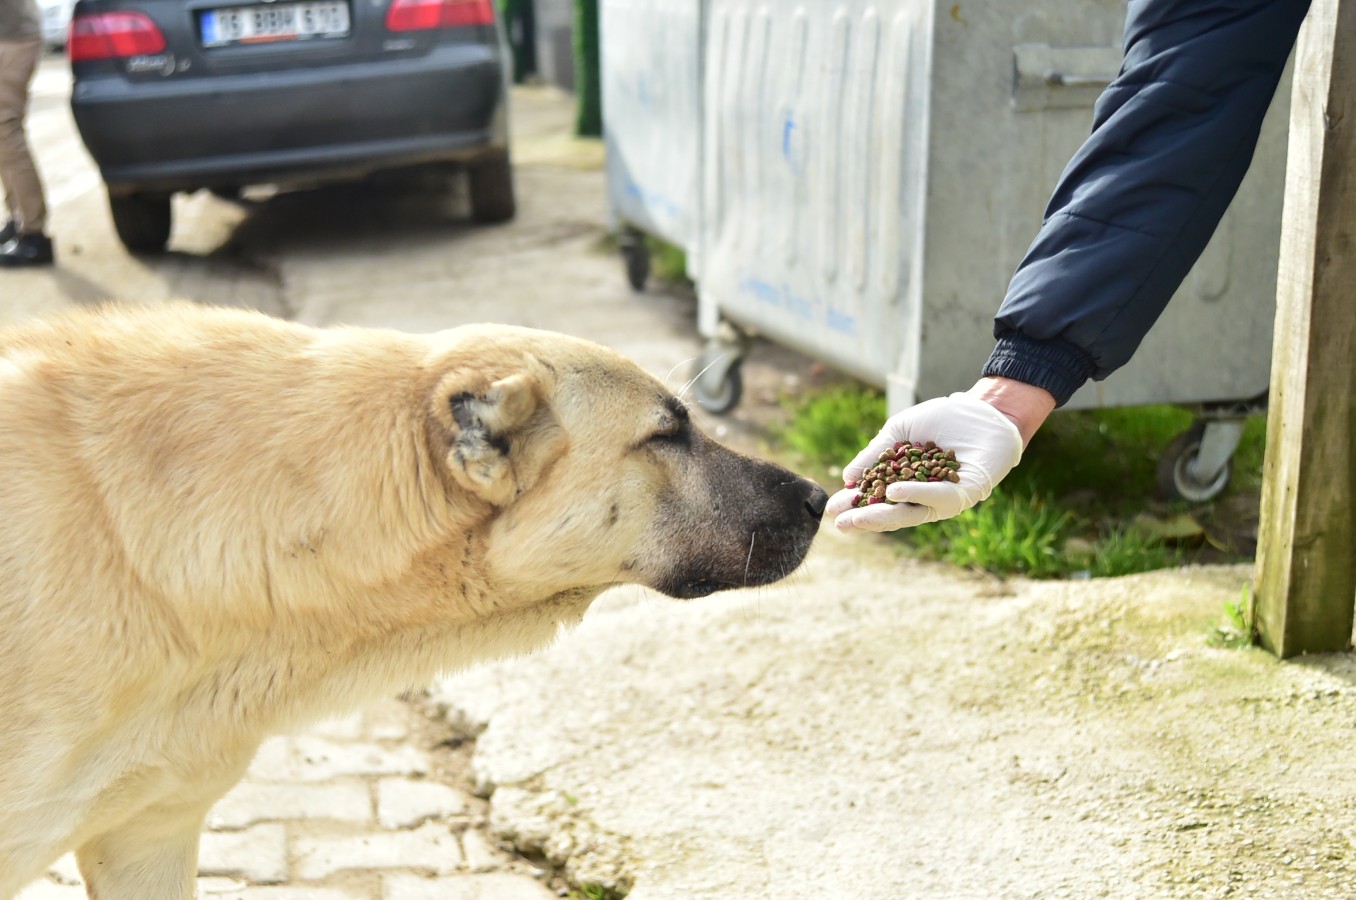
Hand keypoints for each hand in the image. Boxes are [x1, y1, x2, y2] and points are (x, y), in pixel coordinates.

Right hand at [826, 392, 1024, 531]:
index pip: (877, 498)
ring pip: (912, 513)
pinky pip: (939, 499)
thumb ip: (874, 454)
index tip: (832, 507)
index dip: (855, 504)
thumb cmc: (942, 418)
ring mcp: (944, 498)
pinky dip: (915, 495)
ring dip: (884, 516)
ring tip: (859, 517)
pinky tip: (894, 491)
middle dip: (865, 519)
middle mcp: (924, 496)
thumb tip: (847, 477)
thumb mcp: (898, 433)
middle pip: (891, 513)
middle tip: (840, 524)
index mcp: (907, 483)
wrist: (983, 409)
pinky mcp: (965, 494)